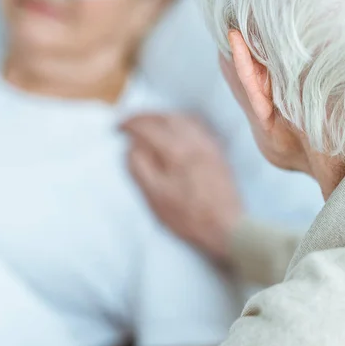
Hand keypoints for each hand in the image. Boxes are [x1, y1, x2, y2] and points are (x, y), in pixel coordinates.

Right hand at [123, 113, 242, 263]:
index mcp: (176, 151)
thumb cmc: (187, 217)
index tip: (117, 127)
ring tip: (151, 124)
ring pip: (184, 119)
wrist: (227, 228)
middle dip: (146, 116)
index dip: (129, 124)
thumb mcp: (155, 197)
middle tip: (131, 121)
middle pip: (166, 117)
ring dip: (164, 117)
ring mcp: (210, 146)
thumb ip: (140, 167)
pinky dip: (182, 123)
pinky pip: (199, 127)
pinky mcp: (219, 154)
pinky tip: (178, 131)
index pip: (148, 127)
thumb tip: (132, 146)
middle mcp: (195, 142)